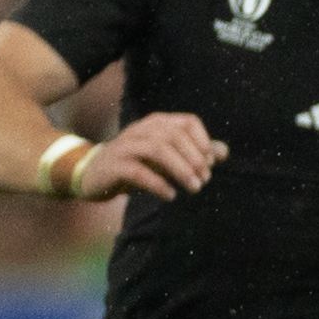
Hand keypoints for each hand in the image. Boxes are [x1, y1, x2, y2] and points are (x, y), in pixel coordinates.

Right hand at [73, 111, 225, 199]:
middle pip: (174, 136)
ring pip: (157, 149)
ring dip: (180, 170)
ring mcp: (125, 145)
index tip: (211, 164)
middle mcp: (141, 129)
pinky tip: (170, 196)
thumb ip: (195, 153)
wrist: (94, 175)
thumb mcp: (168, 158)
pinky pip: (137, 171)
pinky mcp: (113, 165)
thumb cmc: (137, 165)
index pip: (188, 122)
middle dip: (195, 159)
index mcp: (157, 123)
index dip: (204, 141)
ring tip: (194, 188)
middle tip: (205, 180)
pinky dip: (158, 183)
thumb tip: (224, 152)